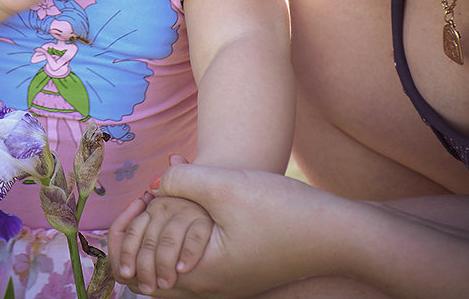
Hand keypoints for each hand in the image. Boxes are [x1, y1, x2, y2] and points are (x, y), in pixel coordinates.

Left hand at [111, 164, 346, 298]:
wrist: (338, 233)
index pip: (137, 263)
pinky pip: (193, 258)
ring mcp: (223, 284)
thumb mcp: (224, 184)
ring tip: (169, 197)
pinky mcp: (236, 272)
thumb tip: (154, 184)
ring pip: (169, 264)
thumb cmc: (283, 211)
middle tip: (148, 198)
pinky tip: (195, 200)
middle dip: (140, 232)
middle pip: (148, 270)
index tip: (143, 195)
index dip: (130, 227)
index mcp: (198, 275)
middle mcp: (208, 288)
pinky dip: (183, 234)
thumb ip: (180, 181)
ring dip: (162, 230)